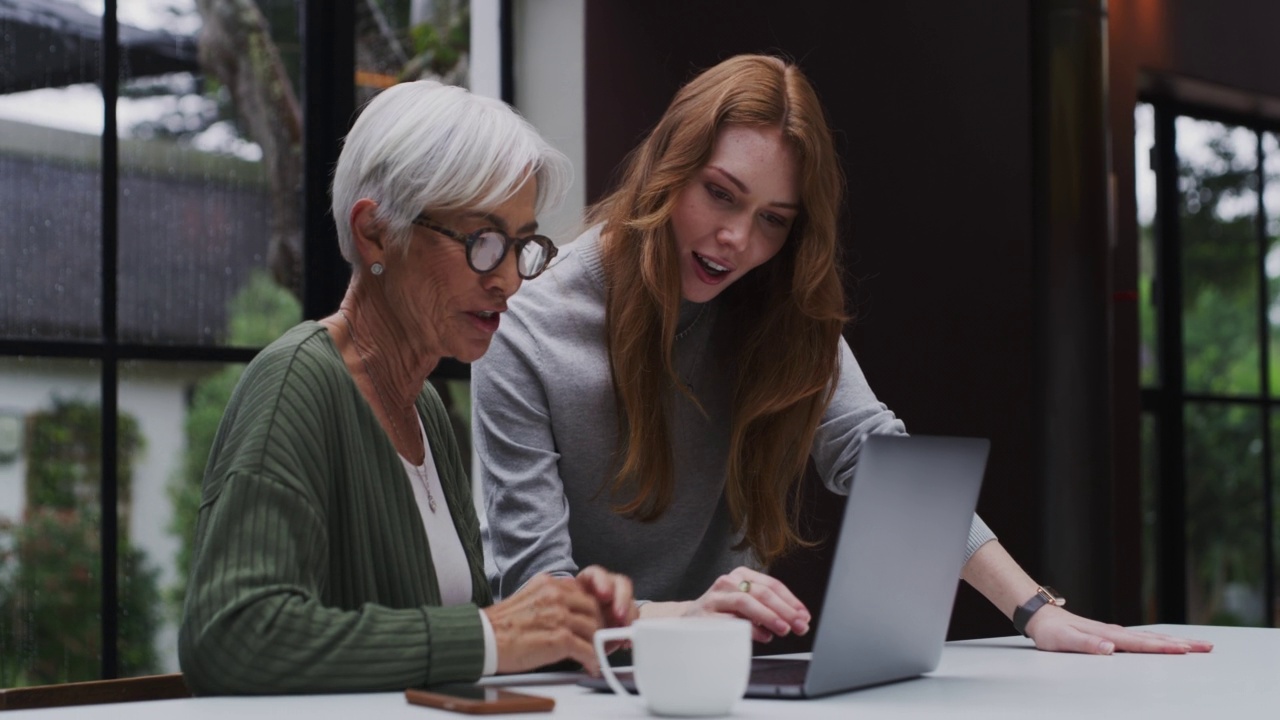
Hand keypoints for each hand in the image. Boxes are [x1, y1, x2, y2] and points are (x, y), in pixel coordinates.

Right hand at [483, 573, 606, 673]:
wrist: (483, 640)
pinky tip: (589, 665)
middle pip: (592, 608)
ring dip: (596, 644)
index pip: (581, 592)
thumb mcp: (528, 599)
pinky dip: (592, 659)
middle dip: (597, 625)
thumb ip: (549, 600)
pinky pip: (587, 649)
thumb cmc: (501, 626)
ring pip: (593, 628)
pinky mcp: (560, 638)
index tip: (591, 620)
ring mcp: (559, 616)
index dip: (590, 609)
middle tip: (596, 638)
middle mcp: (556, 595)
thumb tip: (568, 612)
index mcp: (548, 584)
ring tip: (593, 654)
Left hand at [574, 565, 637, 653]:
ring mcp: (617, 604)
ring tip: (624, 631)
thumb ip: (567, 606)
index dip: (602, 582)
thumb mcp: (565, 612)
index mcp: (588, 583)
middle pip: (620, 584)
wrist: (572, 640)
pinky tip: (626, 642)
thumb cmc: (566, 621)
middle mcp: (606, 591)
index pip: (597, 574)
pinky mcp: (624, 619)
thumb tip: (567, 602)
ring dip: (629, 615)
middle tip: (619, 615)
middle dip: (622, 598)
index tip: (604, 595)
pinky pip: (633, 621)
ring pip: (630, 601)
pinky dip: (631, 631)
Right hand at [681, 567, 810, 643]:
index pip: (772, 585)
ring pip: (747, 602)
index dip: (791, 600)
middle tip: (799, 625)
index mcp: (741, 575)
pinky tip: (764, 636)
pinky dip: (751, 629)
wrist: (687, 622)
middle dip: (785, 610)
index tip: (804, 615)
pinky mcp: (706, 615)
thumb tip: (797, 619)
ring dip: (769, 617)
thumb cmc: (723, 614)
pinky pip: (732, 620)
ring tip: (784, 629)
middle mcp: (728, 582)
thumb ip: (768, 608)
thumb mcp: (746, 604)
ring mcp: (716, 597)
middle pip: (762, 592)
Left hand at [1025, 605, 1214, 654]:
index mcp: (1108, 635)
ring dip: (1174, 640)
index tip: (1186, 650)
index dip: (1164, 647)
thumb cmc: (1050, 632)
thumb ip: (1086, 645)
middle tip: (1208, 646)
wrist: (1040, 618)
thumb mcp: (1063, 641)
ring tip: (1196, 645)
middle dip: (1182, 643)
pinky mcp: (1110, 635)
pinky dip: (1158, 640)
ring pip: (1150, 637)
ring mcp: (1114, 632)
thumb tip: (1110, 647)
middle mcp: (1115, 632)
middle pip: (1154, 638)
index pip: (1141, 643)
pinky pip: (1140, 639)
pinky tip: (1164, 643)